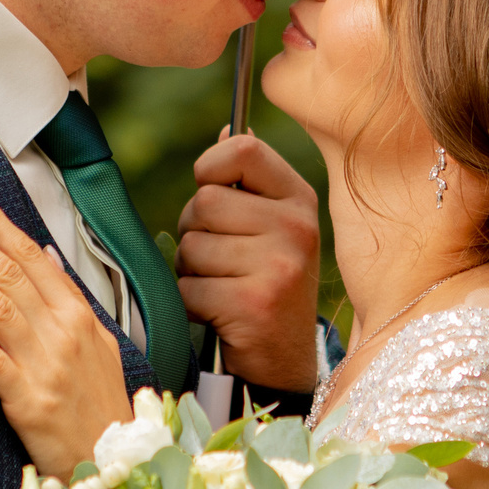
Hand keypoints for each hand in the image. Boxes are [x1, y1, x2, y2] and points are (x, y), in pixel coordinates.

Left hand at [0, 179, 133, 471]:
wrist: (114, 462)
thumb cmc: (100, 402)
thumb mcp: (99, 341)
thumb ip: (70, 296)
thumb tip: (45, 252)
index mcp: (78, 314)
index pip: (32, 253)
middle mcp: (63, 332)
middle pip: (11, 270)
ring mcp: (44, 364)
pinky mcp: (26, 400)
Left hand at [176, 131, 322, 393]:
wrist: (287, 360)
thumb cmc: (268, 283)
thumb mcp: (274, 226)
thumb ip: (249, 181)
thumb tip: (229, 127)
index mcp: (300, 199)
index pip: (243, 150)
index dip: (210, 167)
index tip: (212, 191)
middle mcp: (297, 228)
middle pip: (204, 202)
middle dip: (195, 232)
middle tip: (219, 258)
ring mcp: (279, 266)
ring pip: (191, 246)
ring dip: (192, 271)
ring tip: (222, 287)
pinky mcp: (254, 304)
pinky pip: (189, 288)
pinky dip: (192, 305)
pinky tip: (220, 314)